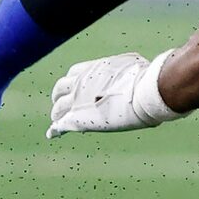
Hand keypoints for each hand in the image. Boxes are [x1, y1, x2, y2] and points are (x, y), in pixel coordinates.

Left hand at [46, 51, 178, 138]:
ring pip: (58, 108)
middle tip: (62, 103)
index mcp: (92, 69)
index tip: (77, 88)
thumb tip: (139, 69)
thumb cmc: (145, 78)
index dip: (74, 82)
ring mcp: (76, 101)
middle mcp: (80, 82)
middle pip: (60, 88)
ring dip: (57, 114)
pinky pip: (60, 125)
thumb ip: (125, 69)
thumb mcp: (132, 65)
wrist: (144, 92)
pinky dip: (55, 130)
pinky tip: (53, 134)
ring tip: (58, 121)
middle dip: (60, 96)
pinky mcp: (77, 119)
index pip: (74, 73)